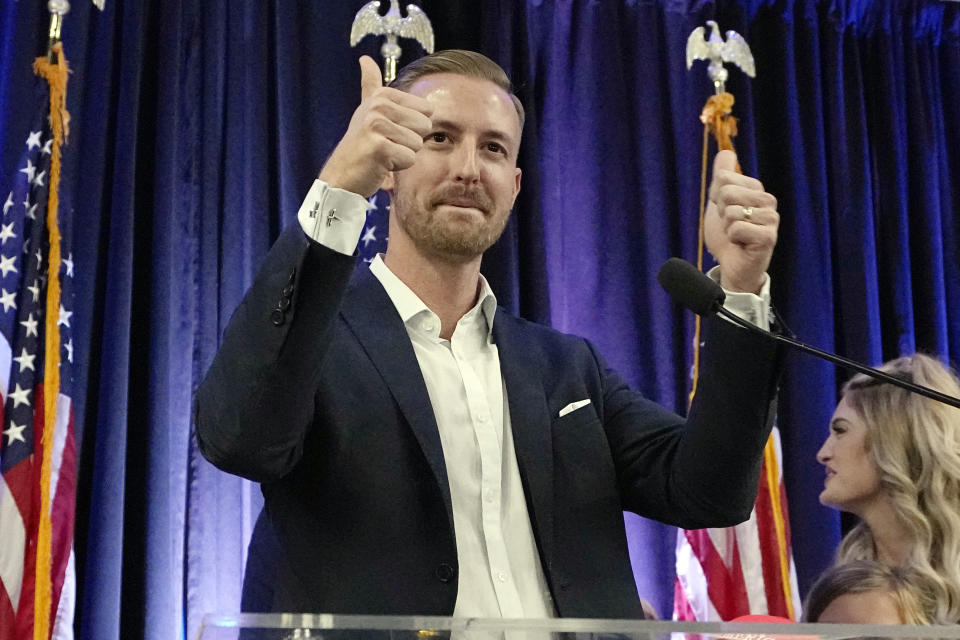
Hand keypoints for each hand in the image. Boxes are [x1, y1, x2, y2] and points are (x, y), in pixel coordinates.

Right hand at [318, 56, 433, 197]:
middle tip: (386, 145)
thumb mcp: (367, 110)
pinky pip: (409, 158)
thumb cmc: (360, 145)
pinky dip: (397, 166)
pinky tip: (380, 164)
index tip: (388, 132)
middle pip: (425, 126)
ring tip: (382, 154)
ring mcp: (377, 125)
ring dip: (403, 154)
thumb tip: (364, 58)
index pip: (426, 110)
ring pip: (418, 143)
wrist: (341, 175)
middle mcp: (378, 105)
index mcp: (382, 95)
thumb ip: (370, 84)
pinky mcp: (378, 147)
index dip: (411, 127)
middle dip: (409, 141)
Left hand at [703, 150, 778, 293]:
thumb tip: (725, 153)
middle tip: (731, 226)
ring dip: (727, 227)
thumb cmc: (728, 236)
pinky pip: (737, 228)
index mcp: (757, 189)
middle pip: (727, 192)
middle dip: (721, 212)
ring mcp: (771, 219)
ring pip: (732, 211)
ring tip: (736, 236)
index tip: (725, 212)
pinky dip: (732, 238)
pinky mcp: (769, 237)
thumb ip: (722, 177)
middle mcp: (768, 201)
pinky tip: (741, 244)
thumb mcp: (719, 203)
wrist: (732, 266)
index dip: (716, 198)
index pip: (724, 178)